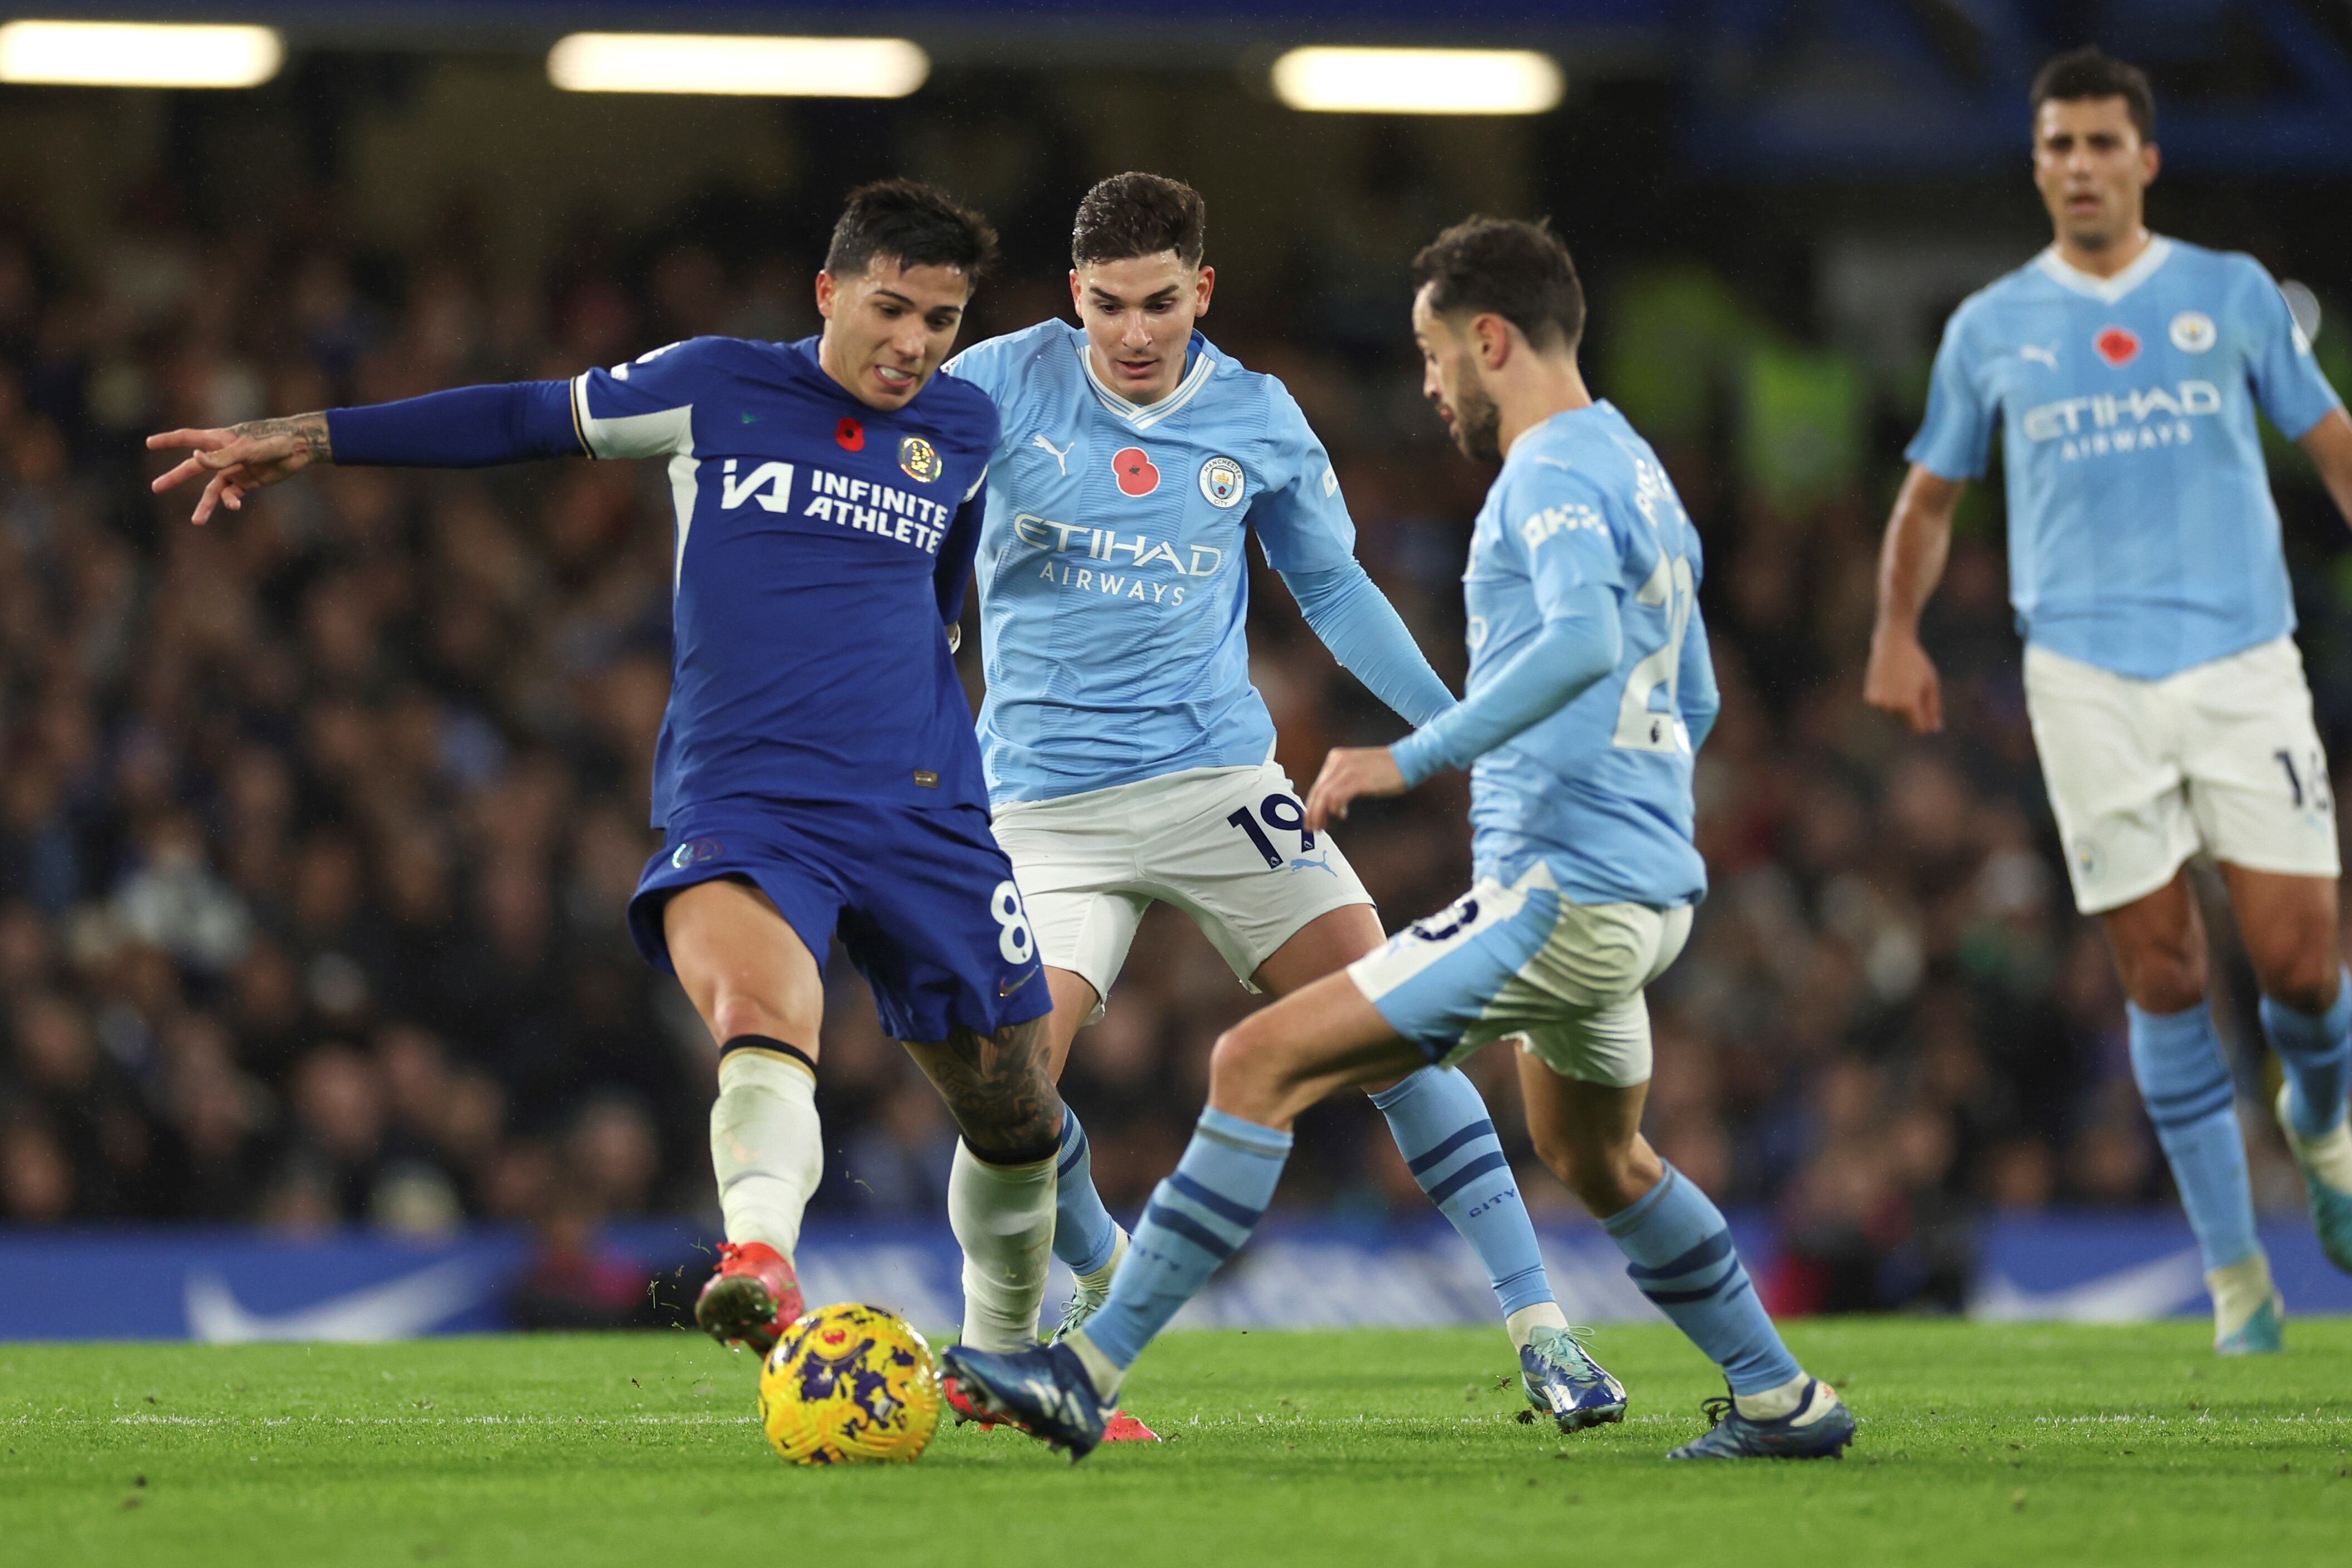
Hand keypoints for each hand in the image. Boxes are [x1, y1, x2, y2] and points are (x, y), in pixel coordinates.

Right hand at [147, 413, 330, 523]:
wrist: (300, 449)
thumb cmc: (275, 442)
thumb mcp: (248, 449)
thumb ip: (222, 456)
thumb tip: (193, 459)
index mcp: (220, 439)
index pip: (188, 438)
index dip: (168, 440)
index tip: (149, 443)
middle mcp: (223, 455)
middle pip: (193, 467)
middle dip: (175, 477)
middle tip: (155, 487)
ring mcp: (234, 469)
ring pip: (212, 489)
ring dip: (205, 505)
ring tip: (197, 522)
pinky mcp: (247, 482)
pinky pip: (231, 494)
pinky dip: (230, 501)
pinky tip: (234, 506)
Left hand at [1305, 746, 1408, 832]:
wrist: (1407, 760)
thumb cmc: (1386, 768)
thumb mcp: (1357, 770)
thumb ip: (1342, 782)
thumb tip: (1329, 803)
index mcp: (1336, 758)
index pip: (1318, 785)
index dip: (1311, 804)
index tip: (1309, 818)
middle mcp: (1338, 762)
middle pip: (1318, 791)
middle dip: (1312, 813)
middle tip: (1311, 827)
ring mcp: (1347, 770)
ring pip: (1324, 796)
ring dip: (1320, 814)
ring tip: (1322, 826)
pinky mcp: (1357, 780)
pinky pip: (1337, 797)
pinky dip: (1335, 809)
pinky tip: (1341, 814)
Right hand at [1863, 625, 1942, 732]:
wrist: (1893, 645)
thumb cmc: (1916, 663)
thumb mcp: (1931, 684)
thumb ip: (1934, 709)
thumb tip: (1936, 729)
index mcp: (1909, 703)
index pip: (1918, 728)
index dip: (1925, 723)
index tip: (1927, 711)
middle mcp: (1892, 706)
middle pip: (1906, 722)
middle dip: (1912, 711)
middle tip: (1913, 687)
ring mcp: (1879, 702)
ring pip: (1893, 715)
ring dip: (1899, 705)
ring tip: (1901, 683)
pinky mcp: (1870, 698)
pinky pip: (1883, 707)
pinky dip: (1888, 699)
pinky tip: (1890, 682)